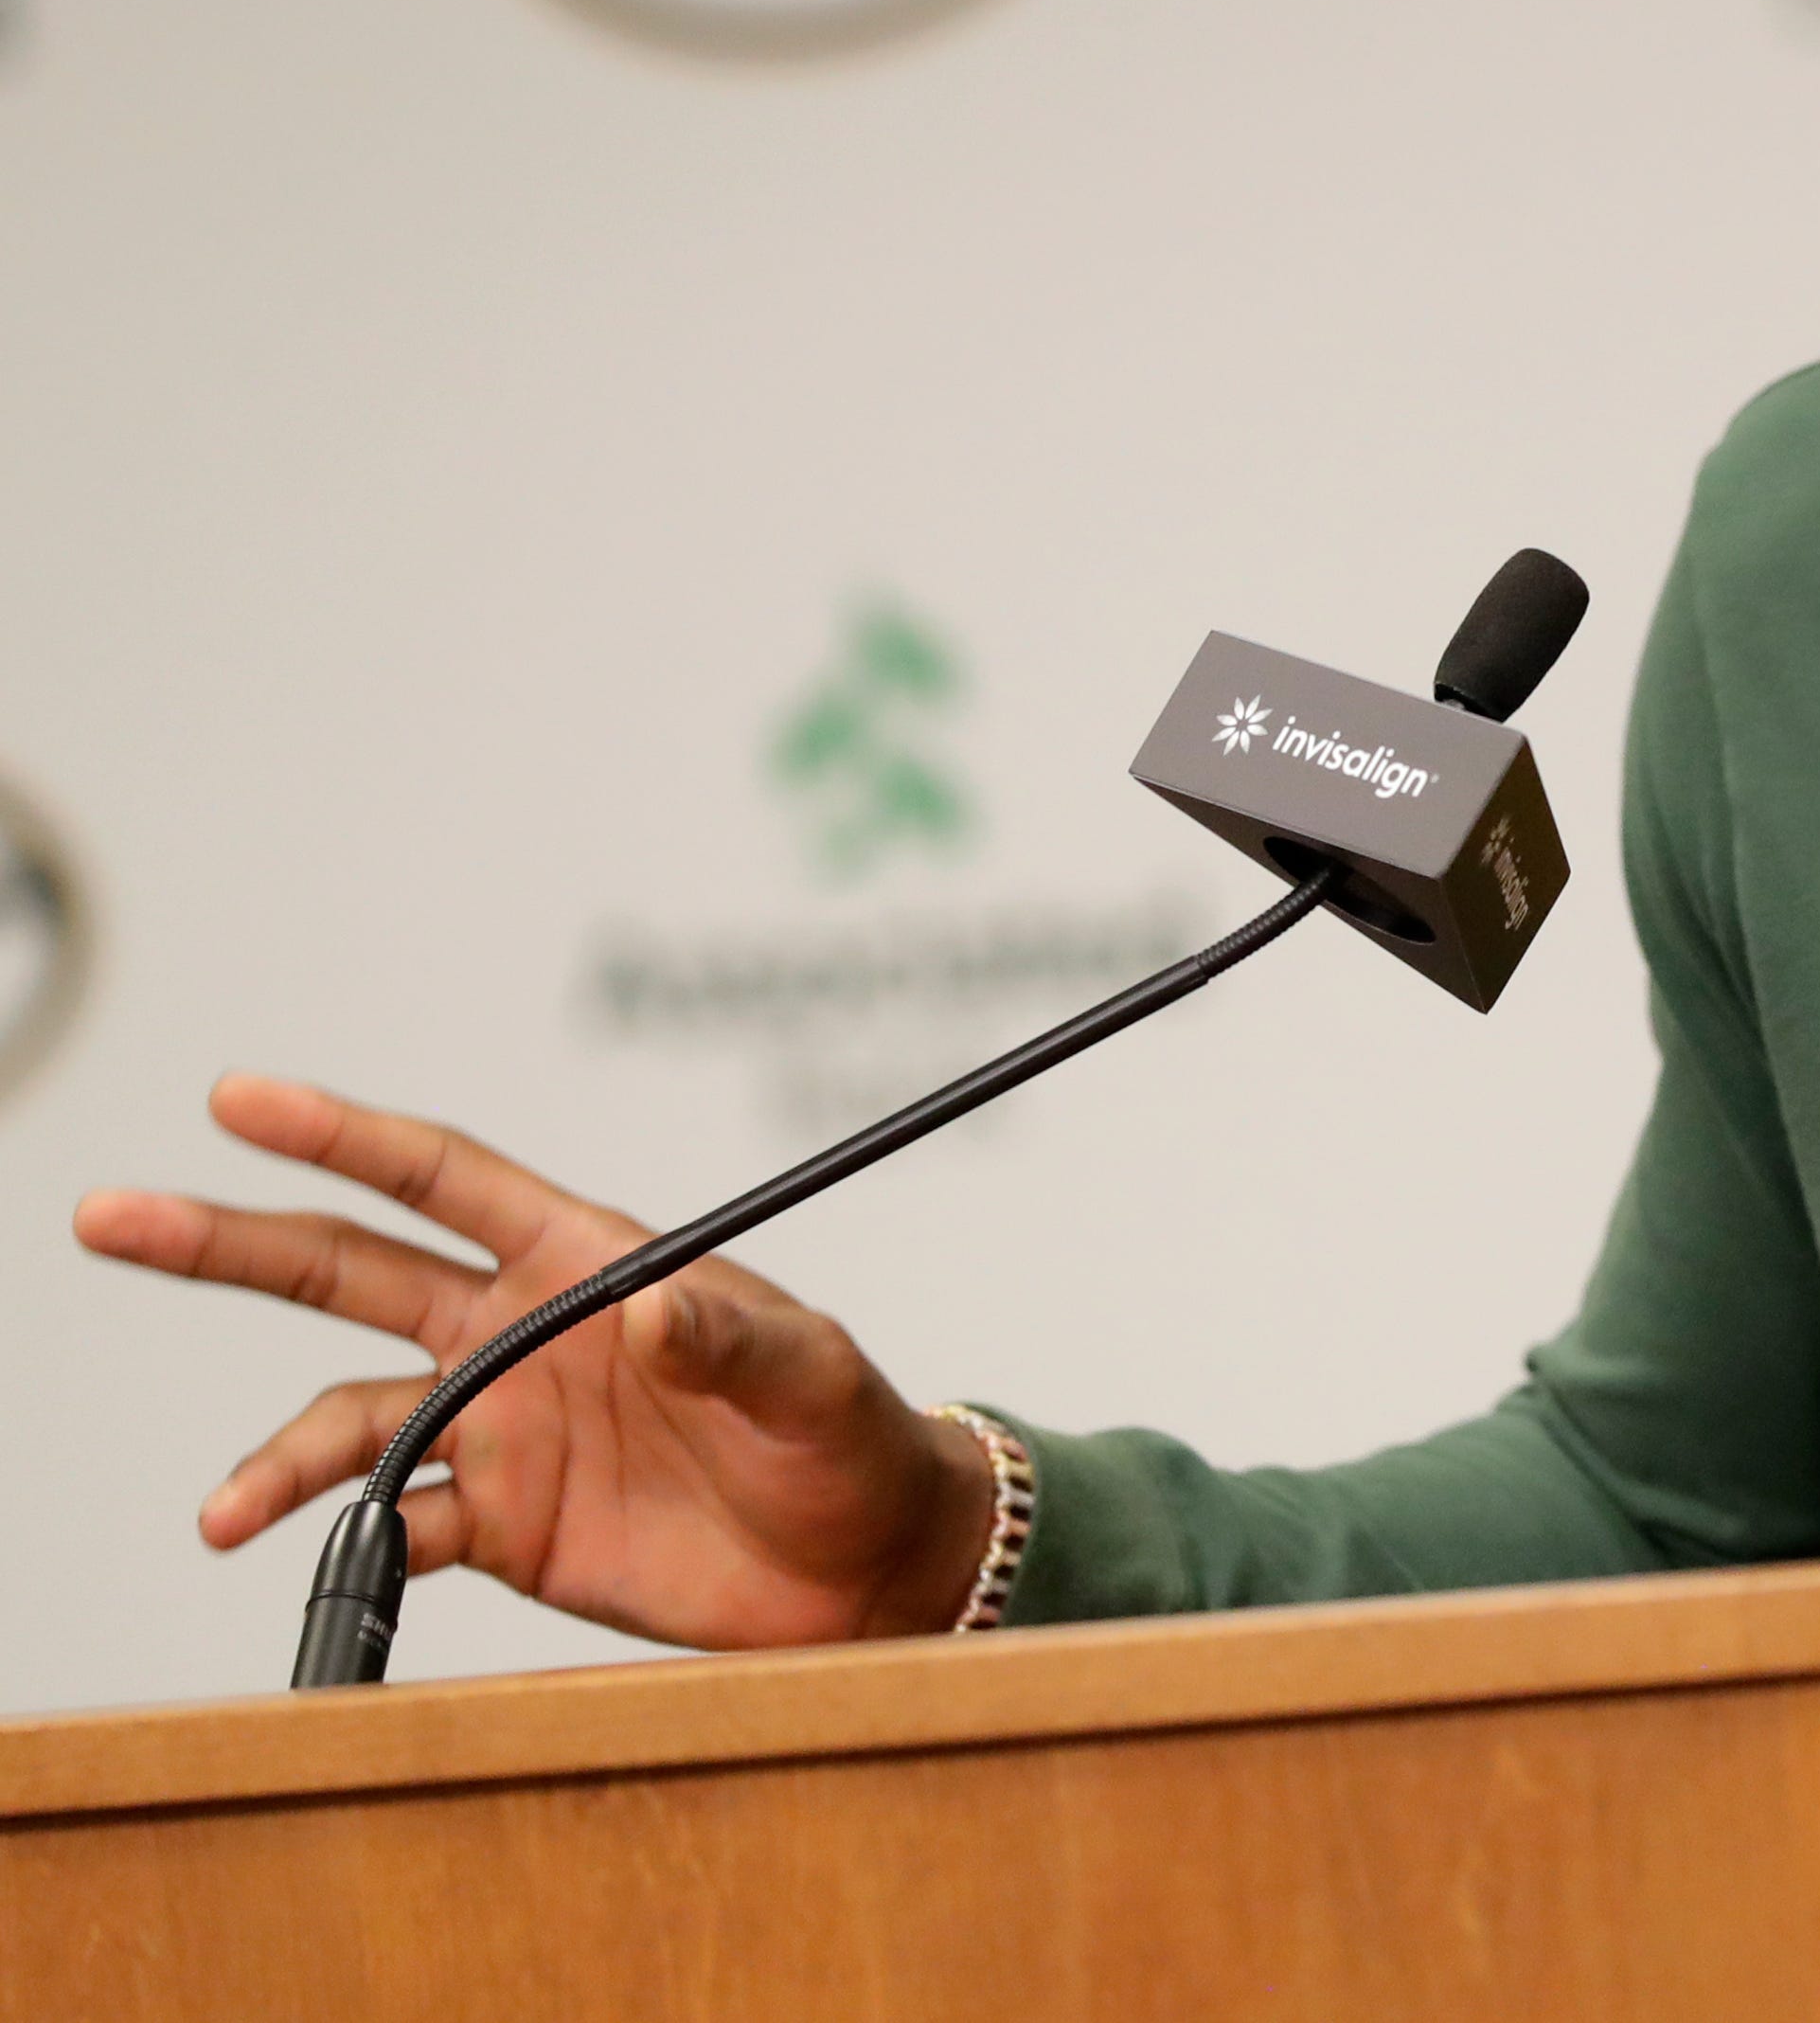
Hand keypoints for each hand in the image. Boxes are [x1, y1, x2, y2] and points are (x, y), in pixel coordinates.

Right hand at [73, 1074, 997, 1647]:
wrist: (866, 1563)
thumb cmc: (850, 1438)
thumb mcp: (813, 1375)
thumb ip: (735, 1339)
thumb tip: (656, 1309)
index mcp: (588, 1261)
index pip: (445, 1176)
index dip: (345, 1135)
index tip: (239, 1098)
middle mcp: (523, 1332)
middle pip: (349, 1271)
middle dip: (230, 1242)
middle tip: (113, 1212)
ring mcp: (505, 1428)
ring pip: (349, 1416)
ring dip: (278, 1459)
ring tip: (226, 1512)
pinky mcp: (505, 1523)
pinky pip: (396, 1523)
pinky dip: (344, 1541)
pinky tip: (301, 1558)